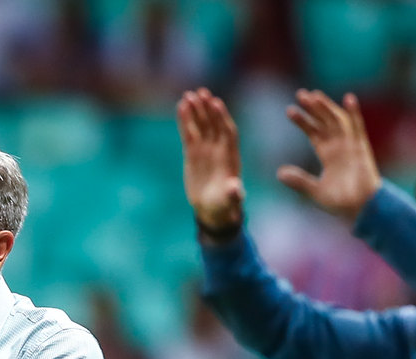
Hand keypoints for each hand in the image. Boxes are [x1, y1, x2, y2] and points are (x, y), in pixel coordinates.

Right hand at [177, 89, 245, 236]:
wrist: (212, 209)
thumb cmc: (224, 205)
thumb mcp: (230, 201)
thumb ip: (233, 194)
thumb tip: (235, 189)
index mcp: (230, 156)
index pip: (227, 131)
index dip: (222, 117)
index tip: (216, 103)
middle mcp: (219, 148)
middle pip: (214, 124)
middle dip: (207, 109)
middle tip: (200, 93)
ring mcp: (205, 148)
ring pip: (201, 125)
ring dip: (196, 110)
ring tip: (188, 95)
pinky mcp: (193, 152)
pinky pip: (189, 133)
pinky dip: (185, 120)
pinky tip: (180, 106)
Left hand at [277, 90, 382, 223]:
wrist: (362, 208)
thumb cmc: (341, 203)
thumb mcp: (315, 191)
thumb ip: (299, 181)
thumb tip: (279, 173)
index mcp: (328, 155)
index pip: (313, 133)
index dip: (303, 121)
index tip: (290, 110)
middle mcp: (339, 146)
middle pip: (324, 122)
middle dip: (313, 108)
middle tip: (300, 94)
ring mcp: (351, 145)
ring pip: (337, 121)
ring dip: (327, 107)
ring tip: (315, 95)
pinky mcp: (362, 147)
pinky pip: (358, 127)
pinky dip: (354, 113)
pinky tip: (348, 99)